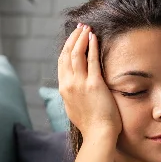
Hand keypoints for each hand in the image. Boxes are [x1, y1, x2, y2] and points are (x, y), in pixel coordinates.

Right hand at [58, 23, 121, 139]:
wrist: (98, 134)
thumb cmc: (92, 125)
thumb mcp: (75, 108)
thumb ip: (73, 96)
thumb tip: (74, 90)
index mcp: (64, 89)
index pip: (62, 63)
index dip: (66, 48)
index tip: (72, 38)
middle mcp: (69, 84)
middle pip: (67, 54)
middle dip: (73, 38)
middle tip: (80, 27)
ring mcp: (80, 84)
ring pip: (76, 54)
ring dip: (81, 38)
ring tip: (86, 28)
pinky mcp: (94, 84)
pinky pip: (92, 60)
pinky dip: (92, 46)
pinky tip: (94, 37)